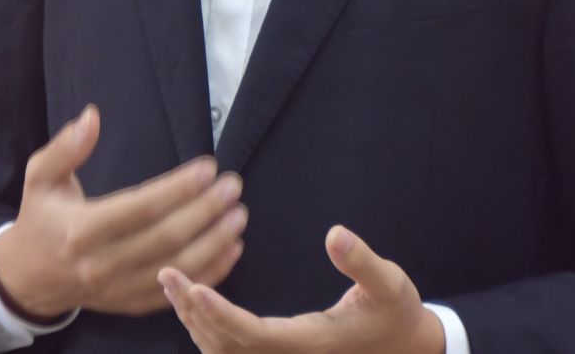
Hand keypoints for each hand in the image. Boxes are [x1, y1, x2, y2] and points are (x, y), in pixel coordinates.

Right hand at [0, 104, 248, 319]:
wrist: (29, 278)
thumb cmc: (42, 219)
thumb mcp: (41, 177)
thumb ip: (66, 148)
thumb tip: (91, 116)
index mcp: (80, 230)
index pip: (140, 208)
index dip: (178, 189)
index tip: (209, 167)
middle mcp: (101, 264)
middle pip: (165, 238)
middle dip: (205, 212)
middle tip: (233, 187)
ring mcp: (117, 289)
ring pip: (176, 268)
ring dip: (214, 243)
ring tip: (238, 216)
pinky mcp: (130, 303)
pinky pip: (176, 290)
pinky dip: (208, 273)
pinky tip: (231, 250)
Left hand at [159, 224, 443, 353]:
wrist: (406, 348)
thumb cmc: (396, 313)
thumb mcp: (390, 283)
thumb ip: (362, 261)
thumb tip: (334, 233)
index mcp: (310, 342)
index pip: (252, 334)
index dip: (220, 315)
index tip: (195, 289)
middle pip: (226, 345)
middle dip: (193, 311)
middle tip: (168, 273)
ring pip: (223, 352)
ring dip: (194, 321)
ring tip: (173, 283)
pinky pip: (233, 350)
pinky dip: (209, 328)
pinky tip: (196, 301)